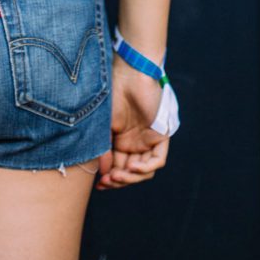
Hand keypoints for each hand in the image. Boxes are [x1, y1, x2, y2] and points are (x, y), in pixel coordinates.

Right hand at [95, 60, 170, 189]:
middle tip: (106, 182)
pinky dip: (145, 168)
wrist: (128, 75)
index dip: (110, 178)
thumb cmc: (112, 95)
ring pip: (144, 170)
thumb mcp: (103, 127)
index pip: (118, 167)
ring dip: (131, 177)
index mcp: (121, 141)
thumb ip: (103, 150)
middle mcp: (135, 143)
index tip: (99, 184)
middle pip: (131, 172)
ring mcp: (148, 140)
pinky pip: (157, 160)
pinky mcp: (160, 135)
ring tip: (117, 175)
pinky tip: (132, 167)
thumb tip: (102, 173)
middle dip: (118, 180)